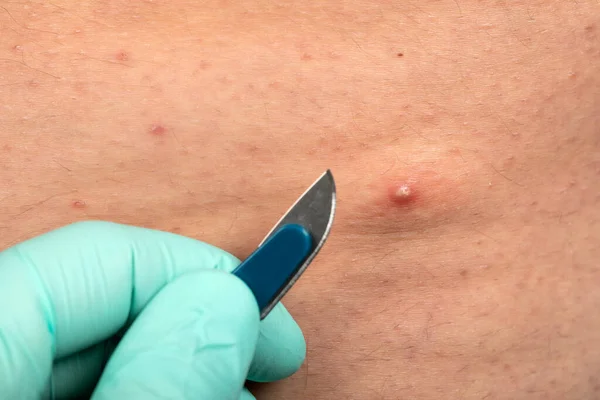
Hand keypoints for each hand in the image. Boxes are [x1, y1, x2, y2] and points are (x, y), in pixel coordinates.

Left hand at [0, 221, 305, 398]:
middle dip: (194, 322)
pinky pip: (75, 382)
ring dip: (174, 360)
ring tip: (231, 395)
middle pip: (98, 300)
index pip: (100, 258)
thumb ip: (160, 384)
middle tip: (262, 361)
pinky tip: (174, 397)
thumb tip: (225, 302)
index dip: (197, 271)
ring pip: (93, 345)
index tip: (269, 311)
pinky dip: (137, 385)